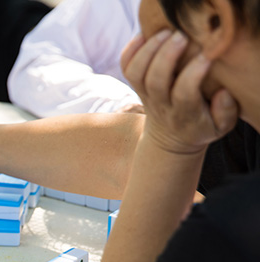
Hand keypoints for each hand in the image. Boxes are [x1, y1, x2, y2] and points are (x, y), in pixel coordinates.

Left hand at [121, 30, 237, 154]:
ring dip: (147, 50)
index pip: (184, 93)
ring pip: (136, 73)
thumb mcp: (220, 127)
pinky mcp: (136, 86)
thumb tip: (224, 92)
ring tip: (166, 31)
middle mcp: (160, 103)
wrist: (169, 139)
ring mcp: (145, 94)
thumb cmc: (200, 127)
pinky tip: (145, 34)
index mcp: (184, 113)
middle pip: (155, 80)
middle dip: (166, 55)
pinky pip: (126, 68)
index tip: (207, 56)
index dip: (193, 73)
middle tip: (182, 35)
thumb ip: (226, 112)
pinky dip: (130, 50)